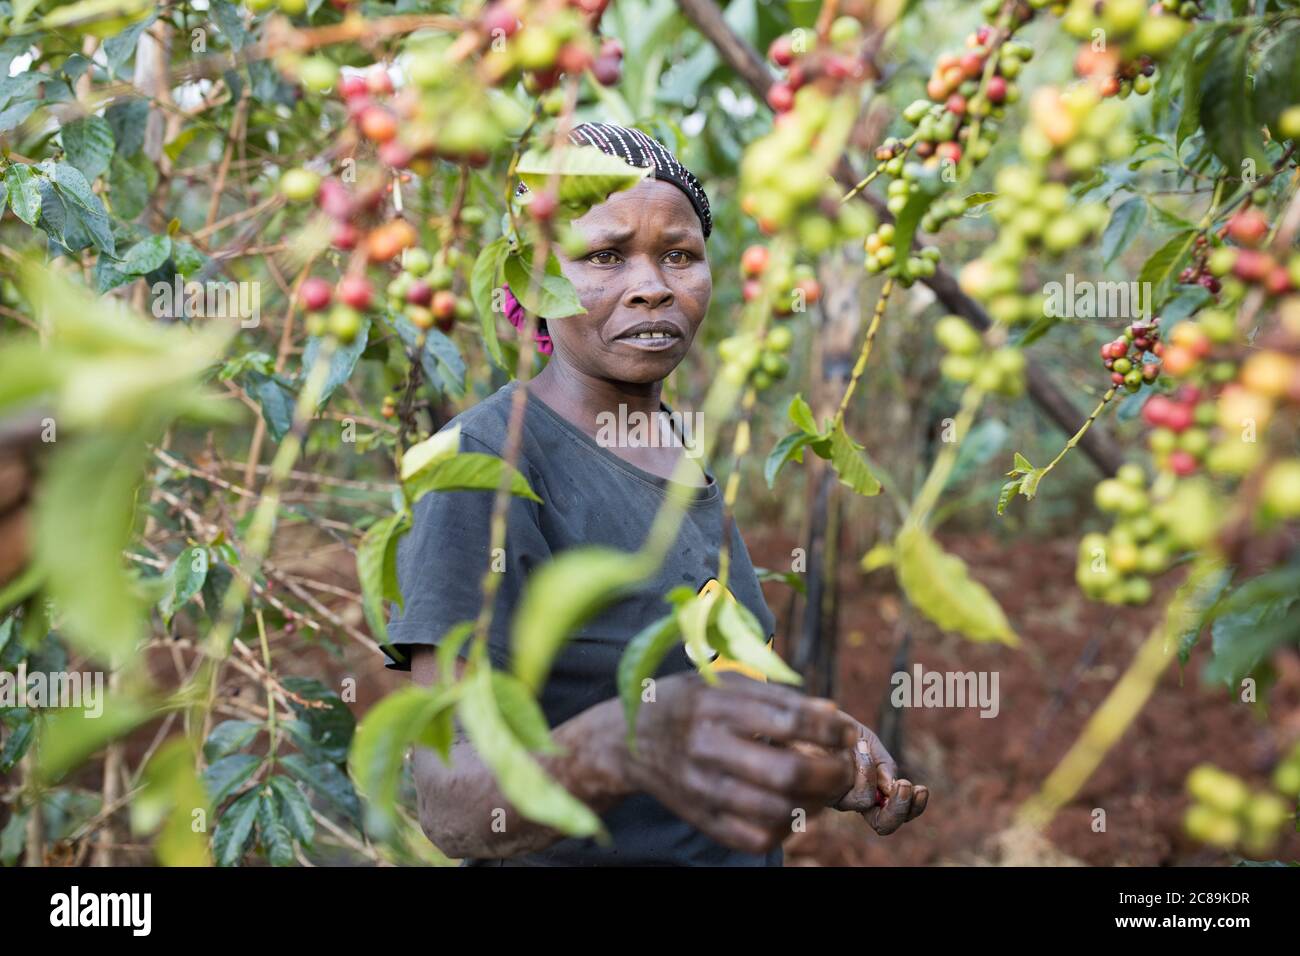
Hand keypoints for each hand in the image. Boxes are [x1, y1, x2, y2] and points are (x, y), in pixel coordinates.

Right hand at [617, 672, 858, 854]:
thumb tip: (831, 715)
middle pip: (786, 773)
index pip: (787, 720)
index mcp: (714, 705)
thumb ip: (775, 697)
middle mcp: (706, 747)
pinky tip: (795, 808)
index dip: (829, 730)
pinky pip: (755, 838)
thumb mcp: (723, 683)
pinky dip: (786, 828)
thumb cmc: (689, 702)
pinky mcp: (701, 818)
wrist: (628, 738)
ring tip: (826, 789)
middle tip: (845, 767)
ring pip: (776, 811)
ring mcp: (702, 788)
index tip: (846, 732)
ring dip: (816, 803)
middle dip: (831, 773)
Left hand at [828, 721, 928, 834]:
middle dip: (899, 808)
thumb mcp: (869, 742)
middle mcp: (854, 800)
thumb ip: (883, 764)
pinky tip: (852, 746)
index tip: (922, 790)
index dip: (913, 808)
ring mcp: (836, 798)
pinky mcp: (819, 790)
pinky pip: (843, 785)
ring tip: (862, 747)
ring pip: (864, 801)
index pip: (896, 814)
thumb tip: (893, 788)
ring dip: (870, 772)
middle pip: (883, 825)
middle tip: (905, 786)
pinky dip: (855, 765)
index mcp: (872, 791)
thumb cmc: (837, 732)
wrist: (804, 718)